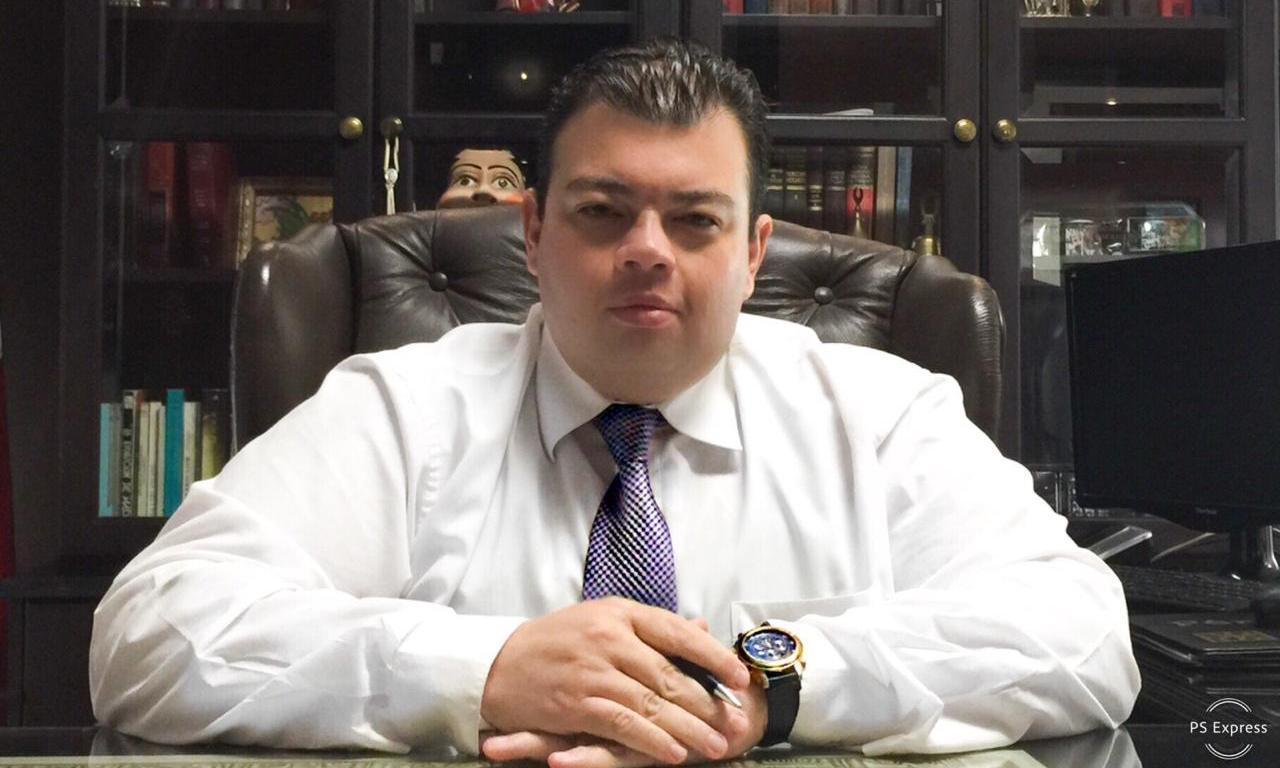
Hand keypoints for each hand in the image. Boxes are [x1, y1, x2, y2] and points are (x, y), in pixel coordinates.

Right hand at [480, 598, 750, 764]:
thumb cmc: (553, 642)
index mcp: (619, 613)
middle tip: (737, 721)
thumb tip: (700, 630)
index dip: (712, 656)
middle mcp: (609, 637)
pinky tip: (675, 753)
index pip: (677, 632)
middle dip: (708, 702)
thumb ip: (649, 630)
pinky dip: (653, 741)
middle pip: (670, 673)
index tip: (740, 676)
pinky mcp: (576, 703)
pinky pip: (624, 724)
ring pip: (653, 703)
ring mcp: (592, 671)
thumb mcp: (601, 621)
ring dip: (689, 728)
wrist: (495, 664)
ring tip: (717, 745)